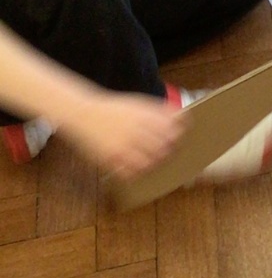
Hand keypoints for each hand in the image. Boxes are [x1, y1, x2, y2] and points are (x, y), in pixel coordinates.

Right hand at [58, 90, 183, 178]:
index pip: (171, 131)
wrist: (82, 114)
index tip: (177, 139)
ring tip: (154, 160)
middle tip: (168, 153)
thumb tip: (183, 118)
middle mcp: (135, 131)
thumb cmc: (113, 110)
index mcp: (144, 117)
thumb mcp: (138, 104)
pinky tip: (138, 167)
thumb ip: (160, 112)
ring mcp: (123, 146)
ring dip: (155, 163)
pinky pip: (131, 173)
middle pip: (163, 148)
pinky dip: (138, 172)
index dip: (177, 137)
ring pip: (150, 163)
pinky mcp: (111, 159)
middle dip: (168, 152)